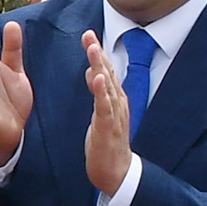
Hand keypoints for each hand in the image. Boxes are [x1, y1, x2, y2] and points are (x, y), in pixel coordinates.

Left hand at [81, 30, 135, 196]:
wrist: (117, 171)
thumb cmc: (108, 142)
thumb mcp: (101, 112)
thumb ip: (99, 91)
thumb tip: (93, 70)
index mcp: (114, 98)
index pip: (106, 70)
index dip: (98, 52)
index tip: (89, 35)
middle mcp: (117, 102)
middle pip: (107, 73)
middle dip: (98, 53)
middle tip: (89, 34)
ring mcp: (114, 114)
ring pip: (107, 86)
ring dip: (100, 66)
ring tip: (93, 49)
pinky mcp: (108, 127)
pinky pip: (105, 107)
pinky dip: (101, 92)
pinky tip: (97, 79)